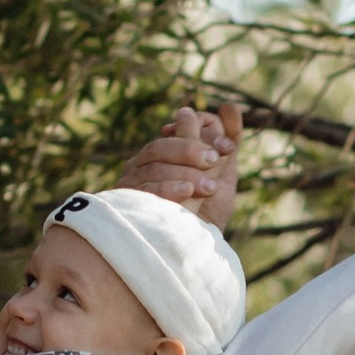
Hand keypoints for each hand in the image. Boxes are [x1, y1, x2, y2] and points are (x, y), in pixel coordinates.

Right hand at [112, 99, 242, 224]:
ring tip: (209, 187)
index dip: (204, 132)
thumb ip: (225, 143)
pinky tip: (187, 192)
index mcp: (166, 151)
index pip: (179, 128)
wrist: (191, 249)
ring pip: (154, 165)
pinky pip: (145, 188)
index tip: (229, 148)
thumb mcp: (222, 177)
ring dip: (185, 173)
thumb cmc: (206, 212)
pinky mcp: (125, 201)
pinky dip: (168, 188)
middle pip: (161, 145)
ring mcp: (131, 181)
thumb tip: (229, 106)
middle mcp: (143, 161)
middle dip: (191, 149)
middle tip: (215, 159)